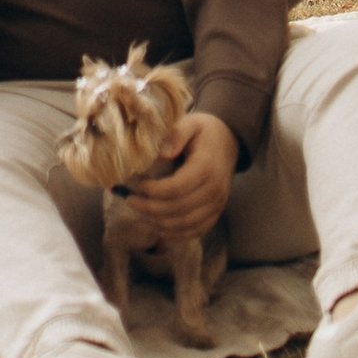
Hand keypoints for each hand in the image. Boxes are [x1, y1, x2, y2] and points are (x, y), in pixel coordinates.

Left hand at [117, 109, 239, 249]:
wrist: (228, 142)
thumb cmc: (204, 132)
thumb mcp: (191, 123)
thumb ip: (176, 134)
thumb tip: (162, 154)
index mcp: (206, 167)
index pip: (176, 188)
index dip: (152, 191)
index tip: (135, 185)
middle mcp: (214, 190)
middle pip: (178, 209)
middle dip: (150, 208)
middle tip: (129, 200)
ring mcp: (217, 204)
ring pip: (185, 224)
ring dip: (159, 222)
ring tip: (139, 212)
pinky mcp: (216, 212)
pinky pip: (197, 230)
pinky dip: (177, 234)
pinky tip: (159, 229)